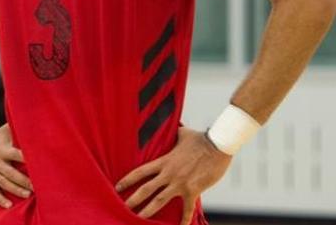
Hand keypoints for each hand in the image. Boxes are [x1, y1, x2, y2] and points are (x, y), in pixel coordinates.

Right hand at [0, 124, 30, 207]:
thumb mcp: (4, 132)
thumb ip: (17, 129)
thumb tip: (33, 120)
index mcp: (2, 150)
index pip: (16, 155)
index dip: (26, 159)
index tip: (37, 164)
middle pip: (11, 173)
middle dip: (24, 180)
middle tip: (36, 187)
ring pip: (4, 183)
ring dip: (16, 190)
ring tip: (28, 195)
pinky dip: (0, 198)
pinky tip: (9, 205)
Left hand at [115, 127, 231, 224]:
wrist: (218, 146)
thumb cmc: (201, 139)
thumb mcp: (182, 133)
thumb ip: (173, 131)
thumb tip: (171, 121)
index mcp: (164, 161)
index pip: (140, 172)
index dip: (127, 180)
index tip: (117, 187)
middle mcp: (169, 174)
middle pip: (146, 189)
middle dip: (133, 199)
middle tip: (123, 207)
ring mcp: (180, 183)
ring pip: (160, 200)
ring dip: (149, 211)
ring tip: (139, 219)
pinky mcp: (193, 190)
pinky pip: (187, 208)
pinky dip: (184, 219)